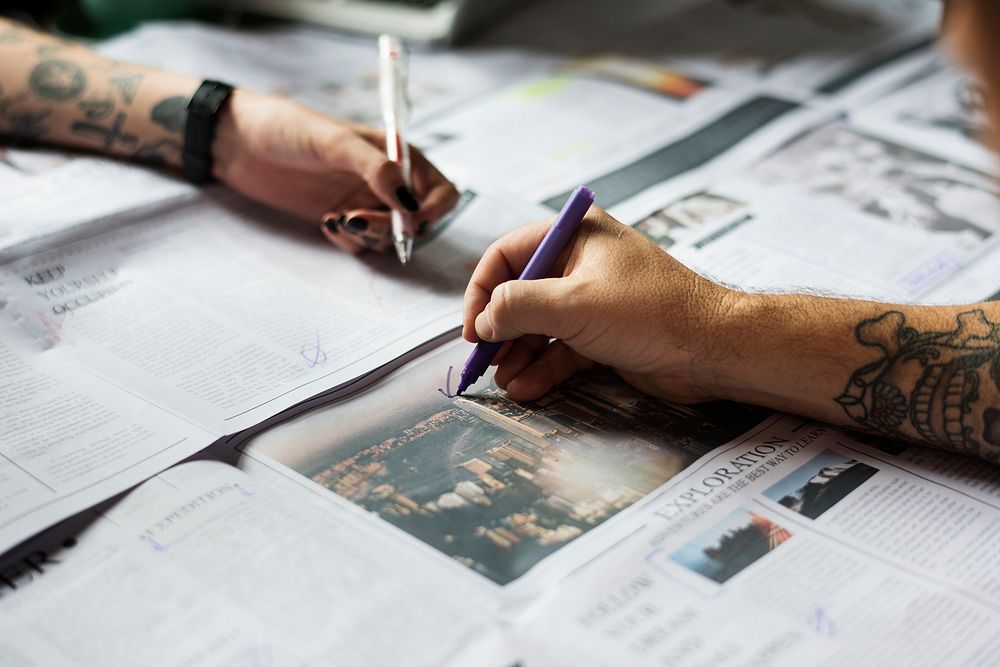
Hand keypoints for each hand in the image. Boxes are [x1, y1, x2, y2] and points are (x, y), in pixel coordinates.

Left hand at [212, 89, 458, 253]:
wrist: (238, 142)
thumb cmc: (286, 128)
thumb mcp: (334, 142)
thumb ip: (376, 169)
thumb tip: (409, 202)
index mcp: (398, 155)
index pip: (440, 192)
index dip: (432, 211)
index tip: (410, 223)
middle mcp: (388, 181)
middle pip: (415, 222)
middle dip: (393, 229)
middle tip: (356, 221)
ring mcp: (365, 201)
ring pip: (388, 238)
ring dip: (368, 236)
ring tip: (335, 219)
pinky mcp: (342, 217)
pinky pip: (360, 244)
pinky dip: (348, 241)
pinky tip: (325, 222)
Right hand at [462, 207, 739, 401]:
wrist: (714, 350)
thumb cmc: (650, 313)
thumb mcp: (574, 305)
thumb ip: (519, 307)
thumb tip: (483, 320)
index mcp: (575, 234)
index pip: (508, 255)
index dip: (482, 291)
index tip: (473, 328)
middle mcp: (581, 262)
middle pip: (521, 293)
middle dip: (500, 330)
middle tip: (482, 362)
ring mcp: (593, 300)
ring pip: (540, 326)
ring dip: (518, 354)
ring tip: (503, 382)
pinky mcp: (604, 333)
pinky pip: (562, 348)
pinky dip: (543, 367)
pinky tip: (526, 389)